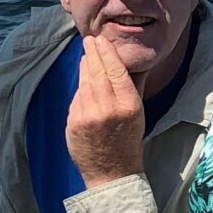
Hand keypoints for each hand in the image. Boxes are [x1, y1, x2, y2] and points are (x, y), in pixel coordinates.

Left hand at [66, 34, 144, 186]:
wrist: (112, 173)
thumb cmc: (128, 141)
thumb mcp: (139, 114)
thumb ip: (135, 86)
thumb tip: (133, 61)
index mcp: (128, 105)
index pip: (116, 70)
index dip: (107, 52)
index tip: (101, 40)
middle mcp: (108, 108)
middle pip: (97, 72)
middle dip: (92, 53)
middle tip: (89, 40)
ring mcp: (88, 116)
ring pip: (84, 83)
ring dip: (85, 67)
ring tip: (86, 56)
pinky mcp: (74, 122)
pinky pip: (76, 98)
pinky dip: (80, 89)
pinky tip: (84, 83)